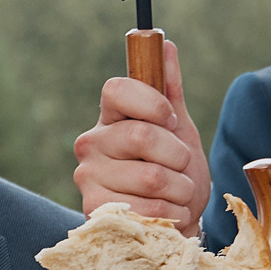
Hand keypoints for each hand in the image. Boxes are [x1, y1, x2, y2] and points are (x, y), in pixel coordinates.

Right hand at [71, 38, 210, 227]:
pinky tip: (168, 215)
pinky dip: (172, 213)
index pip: (116, 89)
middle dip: (177, 155)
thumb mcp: (179, 130)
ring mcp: (89, 178)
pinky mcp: (94, 212)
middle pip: (142, 135)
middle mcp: (91, 144)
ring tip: (177, 195)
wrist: (175, 224)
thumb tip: (167, 45)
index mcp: (110, 118)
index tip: (172, 119)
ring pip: (151, 176)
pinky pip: (148, 208)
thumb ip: (170, 90)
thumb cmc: (174, 173)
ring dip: (180, 189)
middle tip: (181, 167)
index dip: (151, 102)